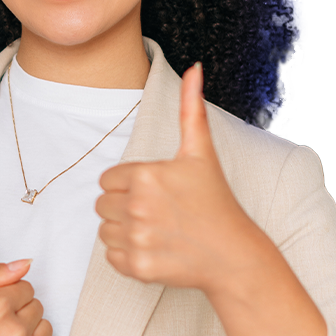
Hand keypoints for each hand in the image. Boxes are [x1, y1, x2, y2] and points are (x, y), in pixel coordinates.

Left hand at [96, 63, 260, 292]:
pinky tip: (155, 249)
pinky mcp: (136, 267)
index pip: (107, 179)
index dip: (128, 185)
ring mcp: (137, 239)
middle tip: (158, 211)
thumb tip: (194, 68)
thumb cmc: (215, 200)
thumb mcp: (201, 152)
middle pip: (103, 204)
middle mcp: (137, 206)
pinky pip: (111, 257)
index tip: (155, 191)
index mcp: (145, 175)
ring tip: (157, 229)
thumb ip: (190, 109)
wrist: (233, 254)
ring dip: (124, 231)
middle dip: (124, 207)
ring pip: (104, 230)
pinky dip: (127, 255)